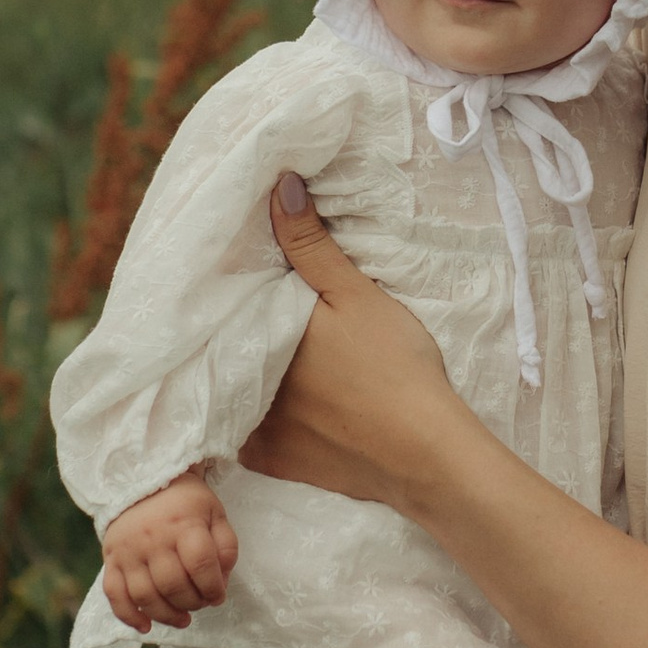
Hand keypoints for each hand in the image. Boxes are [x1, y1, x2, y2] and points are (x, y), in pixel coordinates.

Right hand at [102, 473, 237, 633]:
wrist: (141, 482)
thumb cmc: (185, 503)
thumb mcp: (215, 513)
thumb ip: (225, 547)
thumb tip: (220, 584)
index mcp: (183, 523)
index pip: (201, 565)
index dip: (214, 588)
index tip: (218, 596)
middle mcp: (152, 538)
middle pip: (173, 585)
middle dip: (192, 603)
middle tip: (200, 603)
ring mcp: (128, 551)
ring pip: (145, 596)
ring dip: (166, 616)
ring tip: (182, 619)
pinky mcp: (110, 560)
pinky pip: (114, 595)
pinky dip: (128, 616)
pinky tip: (145, 627)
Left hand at [238, 173, 460, 507]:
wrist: (425, 454)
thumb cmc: (394, 366)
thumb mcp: (355, 294)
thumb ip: (310, 245)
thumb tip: (277, 186)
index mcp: (259, 335)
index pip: (224, 304)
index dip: (226, 287)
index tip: (227, 272)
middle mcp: (242, 382)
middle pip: (223, 346)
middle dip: (227, 329)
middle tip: (236, 308)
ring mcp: (252, 428)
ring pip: (228, 389)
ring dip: (234, 371)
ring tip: (245, 349)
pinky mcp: (269, 461)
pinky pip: (241, 433)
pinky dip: (248, 415)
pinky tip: (263, 400)